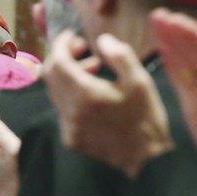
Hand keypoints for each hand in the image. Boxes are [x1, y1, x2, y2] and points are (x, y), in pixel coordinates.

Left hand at [44, 30, 173, 177]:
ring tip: (94, 68)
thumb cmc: (147, 118)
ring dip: (67, 75)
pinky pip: (62, 108)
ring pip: (55, 92)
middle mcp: (70, 111)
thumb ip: (119, 56)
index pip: (58, 62)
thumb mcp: (140, 82)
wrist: (146, 160)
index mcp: (86, 95)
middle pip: (50, 76)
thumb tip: (102, 40)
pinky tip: (92, 94)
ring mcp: (68, 127)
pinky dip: (71, 94)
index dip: (61, 44)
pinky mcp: (70, 138)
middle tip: (82, 47)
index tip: (71, 35)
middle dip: (62, 56)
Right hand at [151, 8, 196, 178]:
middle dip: (178, 32)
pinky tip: (162, 52)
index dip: (192, 33)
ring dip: (171, 43)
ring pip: (187, 62)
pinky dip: (171, 65)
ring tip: (155, 26)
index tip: (173, 19)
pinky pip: (181, 80)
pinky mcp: (195, 106)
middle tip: (157, 16)